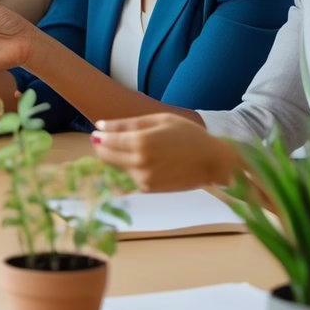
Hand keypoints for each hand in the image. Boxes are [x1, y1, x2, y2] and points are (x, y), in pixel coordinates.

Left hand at [90, 113, 238, 191]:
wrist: (213, 161)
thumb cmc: (187, 134)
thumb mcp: (159, 120)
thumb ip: (127, 124)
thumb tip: (100, 126)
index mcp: (142, 142)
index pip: (108, 141)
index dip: (100, 137)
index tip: (96, 133)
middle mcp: (140, 163)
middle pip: (107, 157)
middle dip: (102, 148)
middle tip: (105, 139)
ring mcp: (144, 179)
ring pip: (116, 168)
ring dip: (114, 158)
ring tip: (125, 148)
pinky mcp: (150, 189)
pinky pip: (129, 177)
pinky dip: (127, 168)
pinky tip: (138, 159)